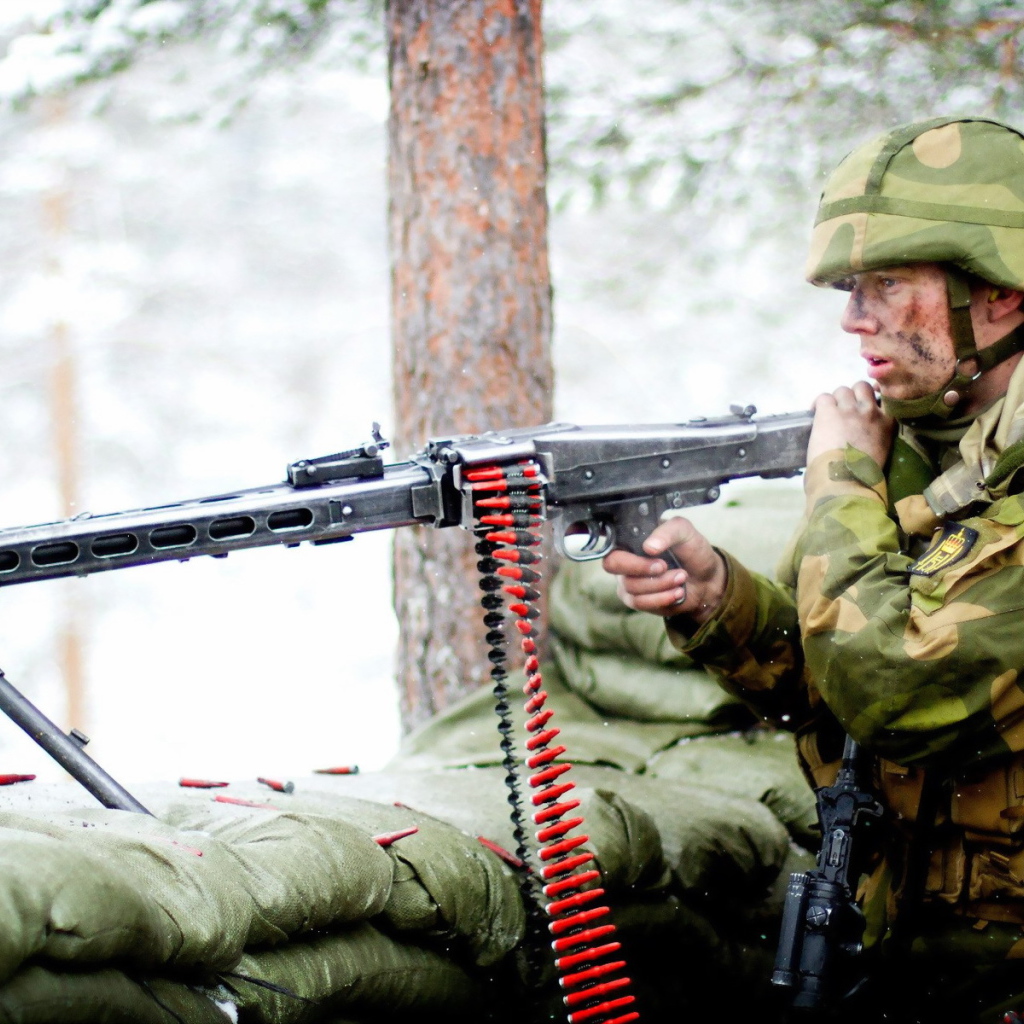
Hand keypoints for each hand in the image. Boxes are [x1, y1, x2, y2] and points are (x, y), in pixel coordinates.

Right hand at [601, 516, 726, 624]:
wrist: (706, 580)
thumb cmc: (692, 552)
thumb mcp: (685, 532)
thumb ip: (667, 531)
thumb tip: (648, 546)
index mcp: (631, 539)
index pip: (610, 541)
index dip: (622, 548)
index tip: (650, 552)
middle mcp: (624, 560)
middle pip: (613, 564)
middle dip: (641, 567)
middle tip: (664, 566)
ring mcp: (628, 581)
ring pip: (631, 586)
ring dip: (661, 583)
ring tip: (680, 577)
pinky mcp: (637, 600)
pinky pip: (640, 602)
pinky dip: (662, 597)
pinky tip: (677, 592)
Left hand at [807, 381, 893, 467]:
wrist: (846, 480)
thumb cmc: (864, 474)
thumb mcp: (881, 450)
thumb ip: (877, 434)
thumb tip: (864, 433)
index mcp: (887, 422)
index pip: (882, 396)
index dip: (870, 400)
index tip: (862, 407)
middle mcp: (870, 411)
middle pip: (861, 387)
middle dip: (851, 396)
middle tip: (843, 411)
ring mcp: (849, 409)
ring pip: (842, 390)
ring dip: (835, 400)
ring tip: (828, 416)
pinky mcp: (829, 412)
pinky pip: (823, 397)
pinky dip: (817, 405)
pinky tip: (814, 415)